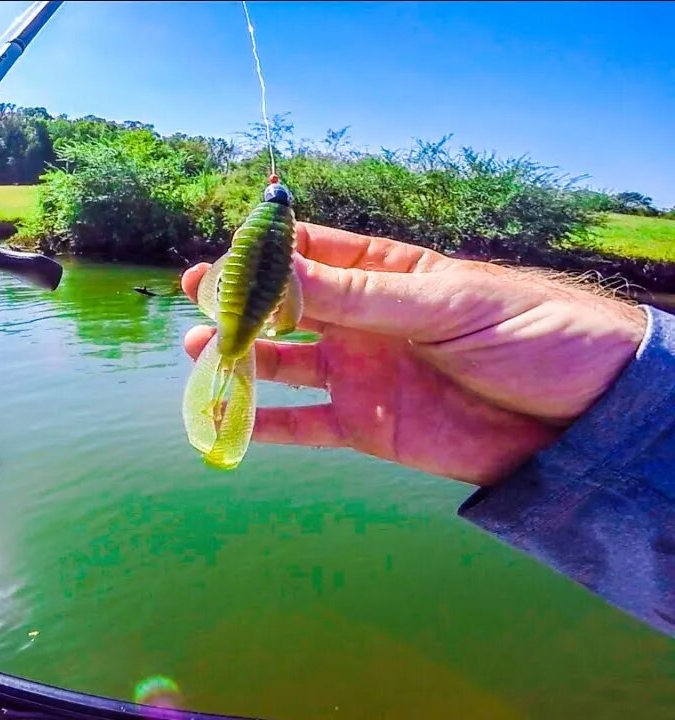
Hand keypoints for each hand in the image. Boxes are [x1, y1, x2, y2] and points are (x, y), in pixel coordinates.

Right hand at [181, 222, 645, 484]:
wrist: (584, 417)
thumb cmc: (529, 333)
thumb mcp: (445, 305)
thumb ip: (359, 297)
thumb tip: (279, 275)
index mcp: (386, 273)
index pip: (312, 253)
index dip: (265, 252)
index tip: (225, 254)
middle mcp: (363, 321)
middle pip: (285, 308)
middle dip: (238, 303)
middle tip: (196, 301)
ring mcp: (359, 373)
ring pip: (281, 364)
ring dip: (239, 358)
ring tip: (198, 354)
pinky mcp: (365, 427)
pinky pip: (302, 425)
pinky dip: (262, 425)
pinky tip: (223, 420)